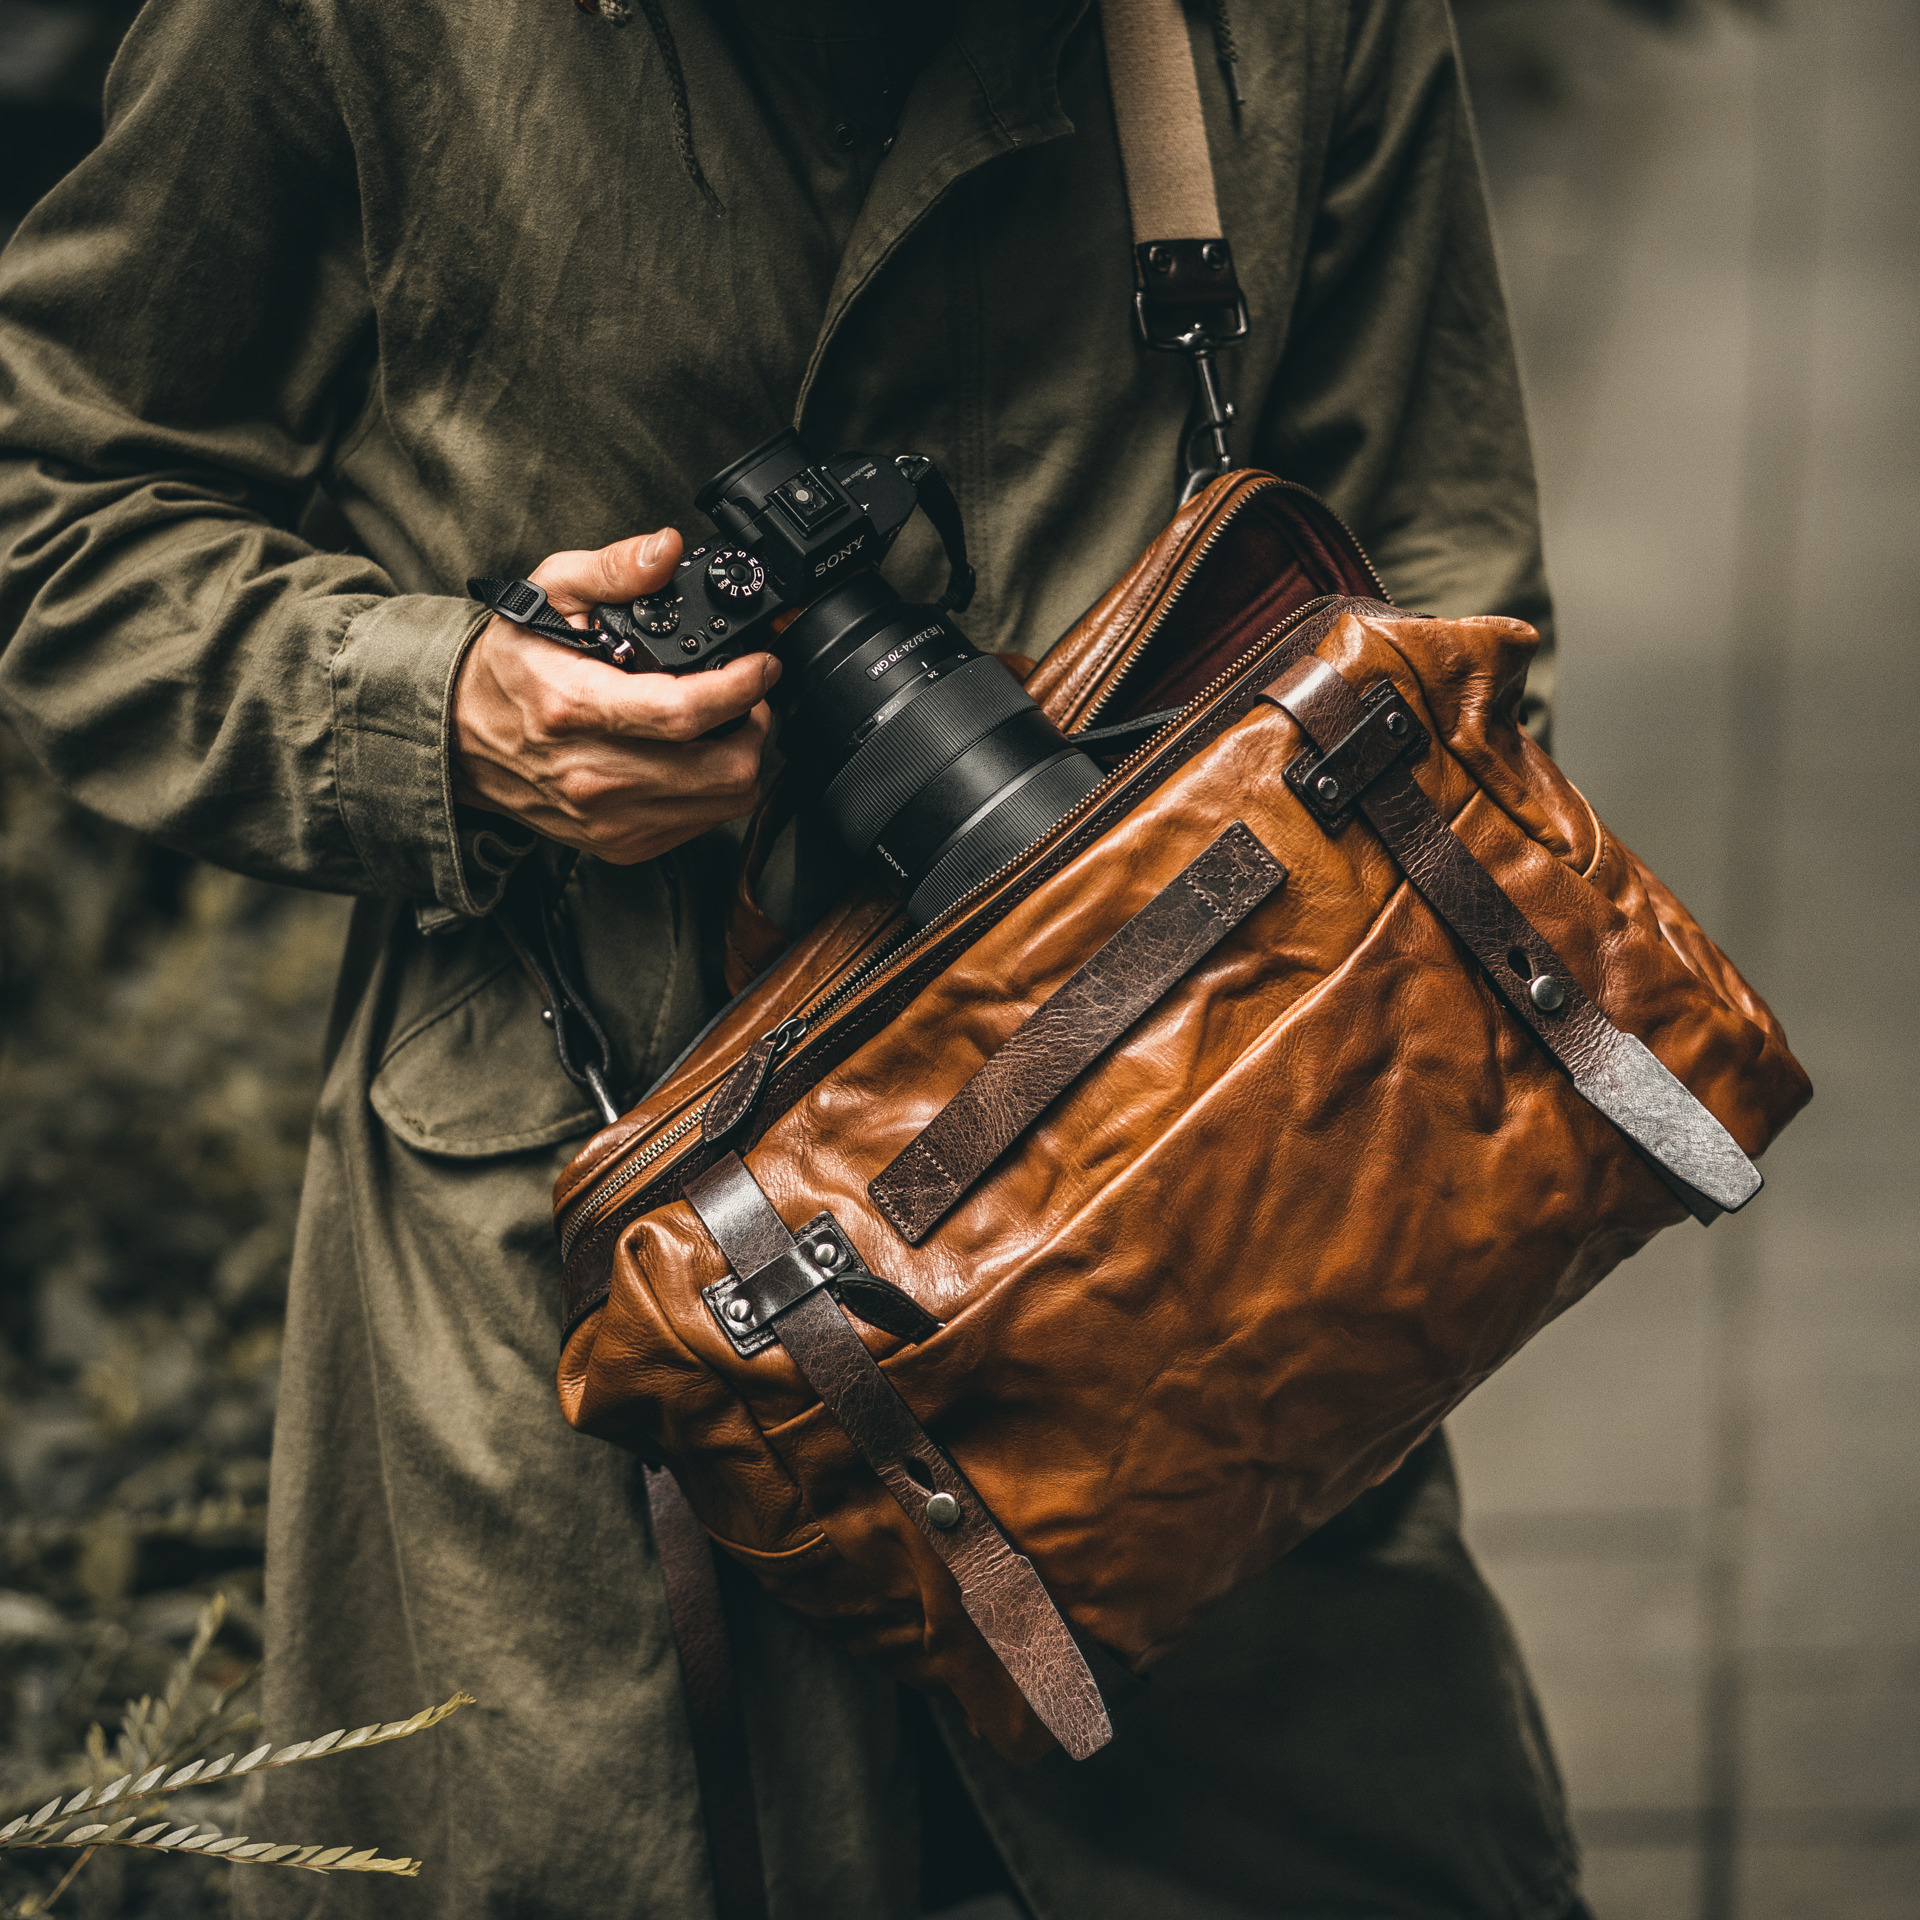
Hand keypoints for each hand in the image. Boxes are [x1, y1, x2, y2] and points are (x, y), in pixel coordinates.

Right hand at [452, 529, 778, 864]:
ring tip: (724, 724)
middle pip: (721, 768)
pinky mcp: (620, 844)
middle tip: (747, 695)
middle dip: (754, 724)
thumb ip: (612, 569)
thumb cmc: (509, 665)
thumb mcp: (548, 593)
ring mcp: (609, 818)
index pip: (681, 713)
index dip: (741, 689)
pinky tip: (694, 757)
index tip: (763, 666)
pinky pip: (702, 824)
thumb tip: (666, 550)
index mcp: (574, 708)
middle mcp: (592, 773)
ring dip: (741, 758)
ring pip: (724, 801)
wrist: (460, 737)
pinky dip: (714, 790)